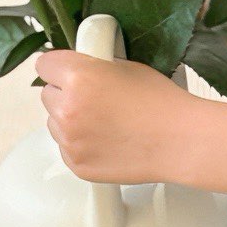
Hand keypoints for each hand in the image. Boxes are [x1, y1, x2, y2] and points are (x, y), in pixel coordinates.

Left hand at [34, 47, 195, 184]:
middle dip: (66, 94)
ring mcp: (70, 140)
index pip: (45, 64)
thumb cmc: (163, 103)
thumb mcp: (129, 66)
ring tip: (107, 122)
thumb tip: (83, 62)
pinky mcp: (77, 164)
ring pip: (55, 123)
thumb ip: (96, 63)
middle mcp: (68, 108)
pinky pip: (67, 148)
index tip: (71, 71)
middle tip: (96, 97)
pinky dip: (82, 144)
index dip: (60, 67)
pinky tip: (109, 140)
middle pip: (47, 94)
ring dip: (71, 120)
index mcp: (79, 76)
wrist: (181, 142)